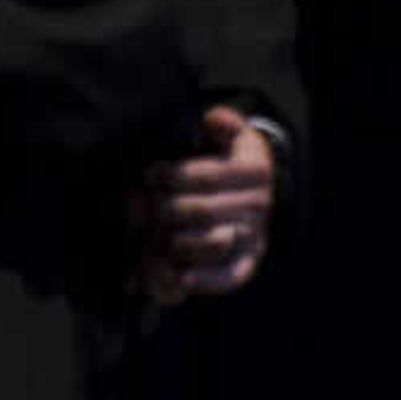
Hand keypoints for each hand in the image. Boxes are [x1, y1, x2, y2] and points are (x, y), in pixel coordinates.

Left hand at [140, 107, 279, 303]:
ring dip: (172, 242)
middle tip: (142, 208)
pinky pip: (229, 276)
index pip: (199, 175)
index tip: (151, 176)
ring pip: (208, 242)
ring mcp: (253, 236)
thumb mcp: (234, 137)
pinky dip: (203, 281)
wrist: (258, 196)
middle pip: (196, 210)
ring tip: (150, 239)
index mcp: (252, 172)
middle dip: (161, 209)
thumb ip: (225, 123)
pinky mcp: (247, 263)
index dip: (168, 176)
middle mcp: (257, 205)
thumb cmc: (231, 165)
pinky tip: (179, 278)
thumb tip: (213, 118)